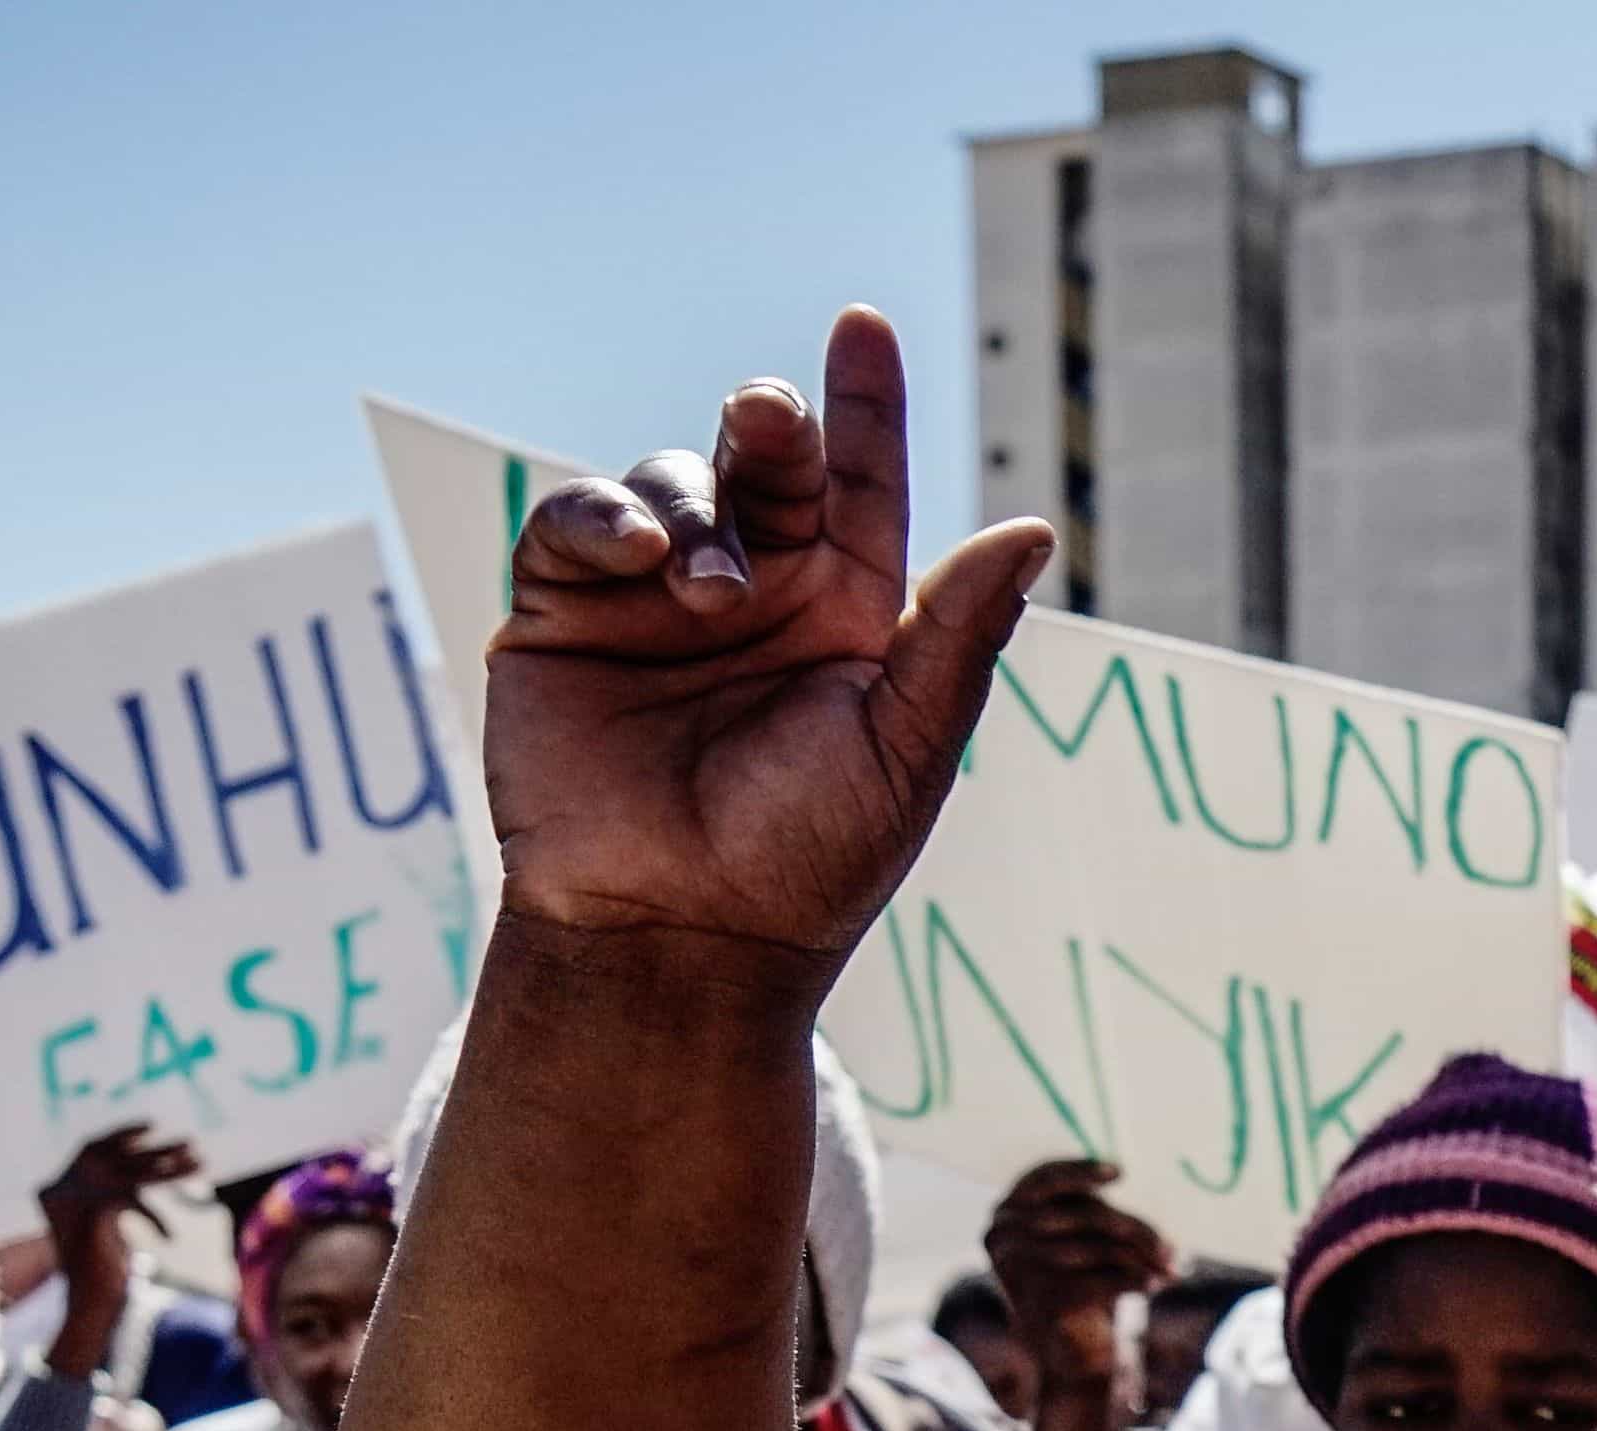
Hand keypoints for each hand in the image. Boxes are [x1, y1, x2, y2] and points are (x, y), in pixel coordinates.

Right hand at [32, 1125, 203, 1375]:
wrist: (89, 1305)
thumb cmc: (104, 1268)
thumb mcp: (112, 1222)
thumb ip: (120, 1191)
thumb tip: (159, 1162)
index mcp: (59, 1187)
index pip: (93, 1146)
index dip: (122, 1133)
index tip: (152, 1126)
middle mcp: (59, 1189)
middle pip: (118, 1157)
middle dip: (158, 1152)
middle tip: (192, 1146)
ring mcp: (71, 1200)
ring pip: (130, 1174)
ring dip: (168, 1170)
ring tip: (200, 1165)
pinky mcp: (92, 1213)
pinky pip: (132, 1200)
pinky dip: (152, 1217)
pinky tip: (168, 1237)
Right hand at [484, 308, 1055, 965]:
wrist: (679, 938)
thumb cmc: (808, 860)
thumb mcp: (906, 745)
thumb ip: (960, 634)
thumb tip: (1035, 526)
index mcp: (843, 611)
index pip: (860, 481)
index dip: (865, 403)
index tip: (865, 326)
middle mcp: (752, 589)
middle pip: (761, 457)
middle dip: (767, 421)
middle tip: (768, 422)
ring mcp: (651, 598)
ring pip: (668, 478)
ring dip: (691, 509)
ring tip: (709, 594)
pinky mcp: (561, 616)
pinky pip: (572, 524)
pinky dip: (598, 516)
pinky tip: (636, 557)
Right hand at [982, 1158, 1170, 1399]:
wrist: (1066, 1351)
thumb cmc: (1079, 1283)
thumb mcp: (1082, 1241)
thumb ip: (1098, 1216)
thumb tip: (1145, 1213)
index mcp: (1007, 1212)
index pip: (1043, 1179)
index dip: (1080, 1172)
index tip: (1120, 1172)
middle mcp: (1004, 1236)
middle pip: (1082, 1215)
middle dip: (1134, 1229)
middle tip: (1171, 1247)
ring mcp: (1018, 1268)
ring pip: (1094, 1248)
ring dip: (1140, 1258)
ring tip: (1171, 1267)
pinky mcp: (1039, 1300)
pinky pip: (1098, 1282)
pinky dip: (1131, 1281)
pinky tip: (1154, 1284)